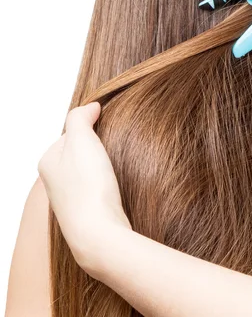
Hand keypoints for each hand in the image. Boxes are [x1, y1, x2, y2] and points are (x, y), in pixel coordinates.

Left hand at [38, 102, 130, 269]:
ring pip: (90, 169)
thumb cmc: (88, 188)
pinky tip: (114, 189)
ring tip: (113, 172)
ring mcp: (69, 197)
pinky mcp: (86, 212)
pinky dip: (107, 184)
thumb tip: (90, 107)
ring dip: (104, 167)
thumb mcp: (82, 141)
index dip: (92, 129)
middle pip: (81, 151)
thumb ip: (81, 118)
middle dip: (98, 149)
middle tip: (110, 154)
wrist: (98, 234)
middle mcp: (54, 180)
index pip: (72, 131)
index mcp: (47, 161)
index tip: (104, 136)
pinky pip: (97, 187)